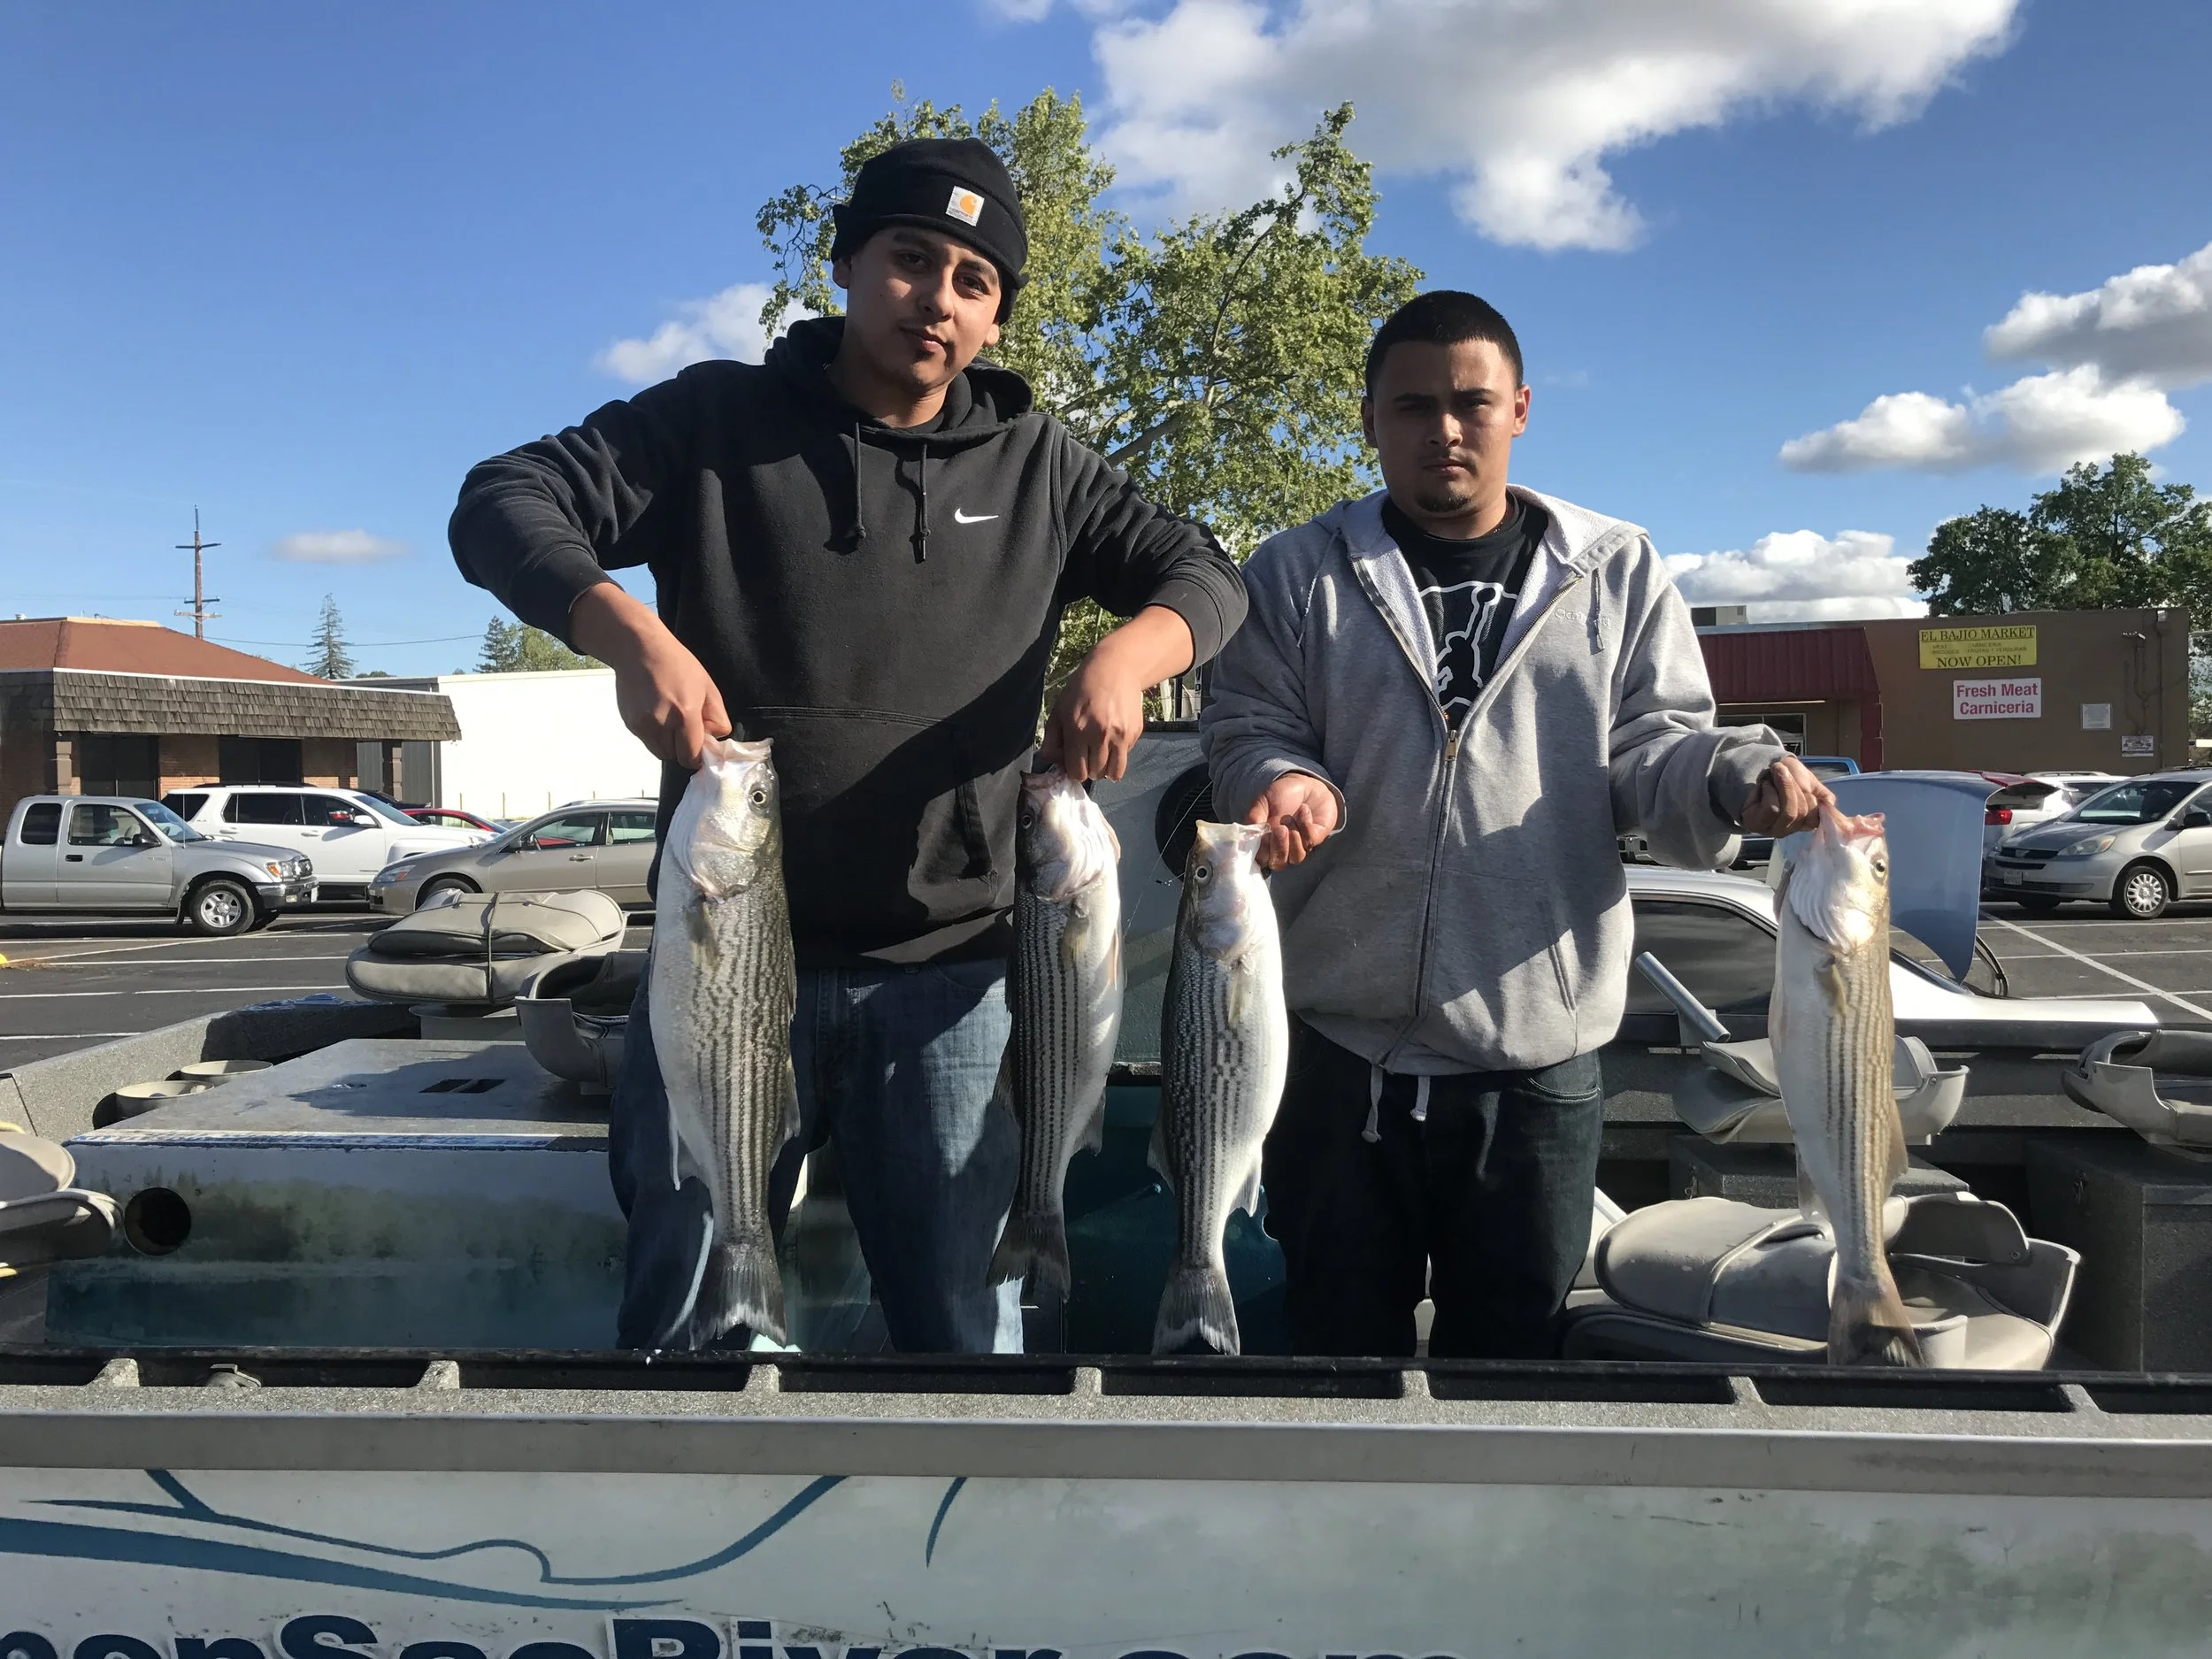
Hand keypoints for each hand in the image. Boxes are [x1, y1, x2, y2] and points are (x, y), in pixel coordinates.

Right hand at [568, 583, 730, 768]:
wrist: (639, 649)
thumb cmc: (677, 664)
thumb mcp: (707, 686)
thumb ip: (717, 717)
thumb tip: (715, 738)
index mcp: (684, 714)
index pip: (691, 757)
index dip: (698, 755)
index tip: (701, 743)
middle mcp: (661, 723)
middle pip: (675, 757)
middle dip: (683, 748)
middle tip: (686, 727)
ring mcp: (642, 725)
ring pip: (660, 752)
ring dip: (669, 744)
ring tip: (670, 720)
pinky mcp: (630, 723)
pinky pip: (647, 741)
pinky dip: (655, 735)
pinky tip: (656, 712)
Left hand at [1042, 604, 1193, 782]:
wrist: (1115, 668)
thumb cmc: (1082, 689)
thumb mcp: (1058, 710)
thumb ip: (1052, 741)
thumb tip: (1057, 765)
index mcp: (1077, 730)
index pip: (1077, 772)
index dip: (1074, 770)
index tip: (1075, 760)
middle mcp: (1100, 735)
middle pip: (1096, 774)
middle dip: (1090, 768)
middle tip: (1088, 754)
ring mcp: (1121, 735)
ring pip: (1114, 772)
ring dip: (1106, 768)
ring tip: (1101, 754)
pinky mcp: (1135, 732)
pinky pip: (1125, 757)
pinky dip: (1118, 754)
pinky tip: (1112, 736)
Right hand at [1244, 772, 1340, 870]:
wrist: (1306, 783)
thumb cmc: (1281, 794)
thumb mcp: (1262, 801)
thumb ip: (1254, 817)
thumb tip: (1249, 835)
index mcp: (1266, 842)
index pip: (1261, 860)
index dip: (1261, 853)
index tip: (1263, 837)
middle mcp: (1282, 847)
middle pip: (1279, 864)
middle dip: (1279, 848)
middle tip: (1280, 829)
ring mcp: (1300, 845)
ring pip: (1297, 857)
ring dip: (1293, 836)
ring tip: (1290, 818)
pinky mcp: (1315, 838)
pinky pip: (1310, 841)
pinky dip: (1305, 824)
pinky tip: (1304, 809)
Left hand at [1740, 754, 1833, 836]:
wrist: (1763, 768)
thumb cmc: (1789, 777)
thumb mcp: (1811, 783)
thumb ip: (1824, 797)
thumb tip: (1828, 807)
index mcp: (1806, 821)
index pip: (1817, 819)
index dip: (1813, 800)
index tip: (1804, 783)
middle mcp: (1791, 829)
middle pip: (1802, 813)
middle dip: (1794, 787)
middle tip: (1783, 770)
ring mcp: (1773, 829)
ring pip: (1788, 812)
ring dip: (1784, 787)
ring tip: (1775, 773)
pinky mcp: (1756, 824)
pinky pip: (1772, 809)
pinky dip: (1770, 791)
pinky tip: (1765, 785)